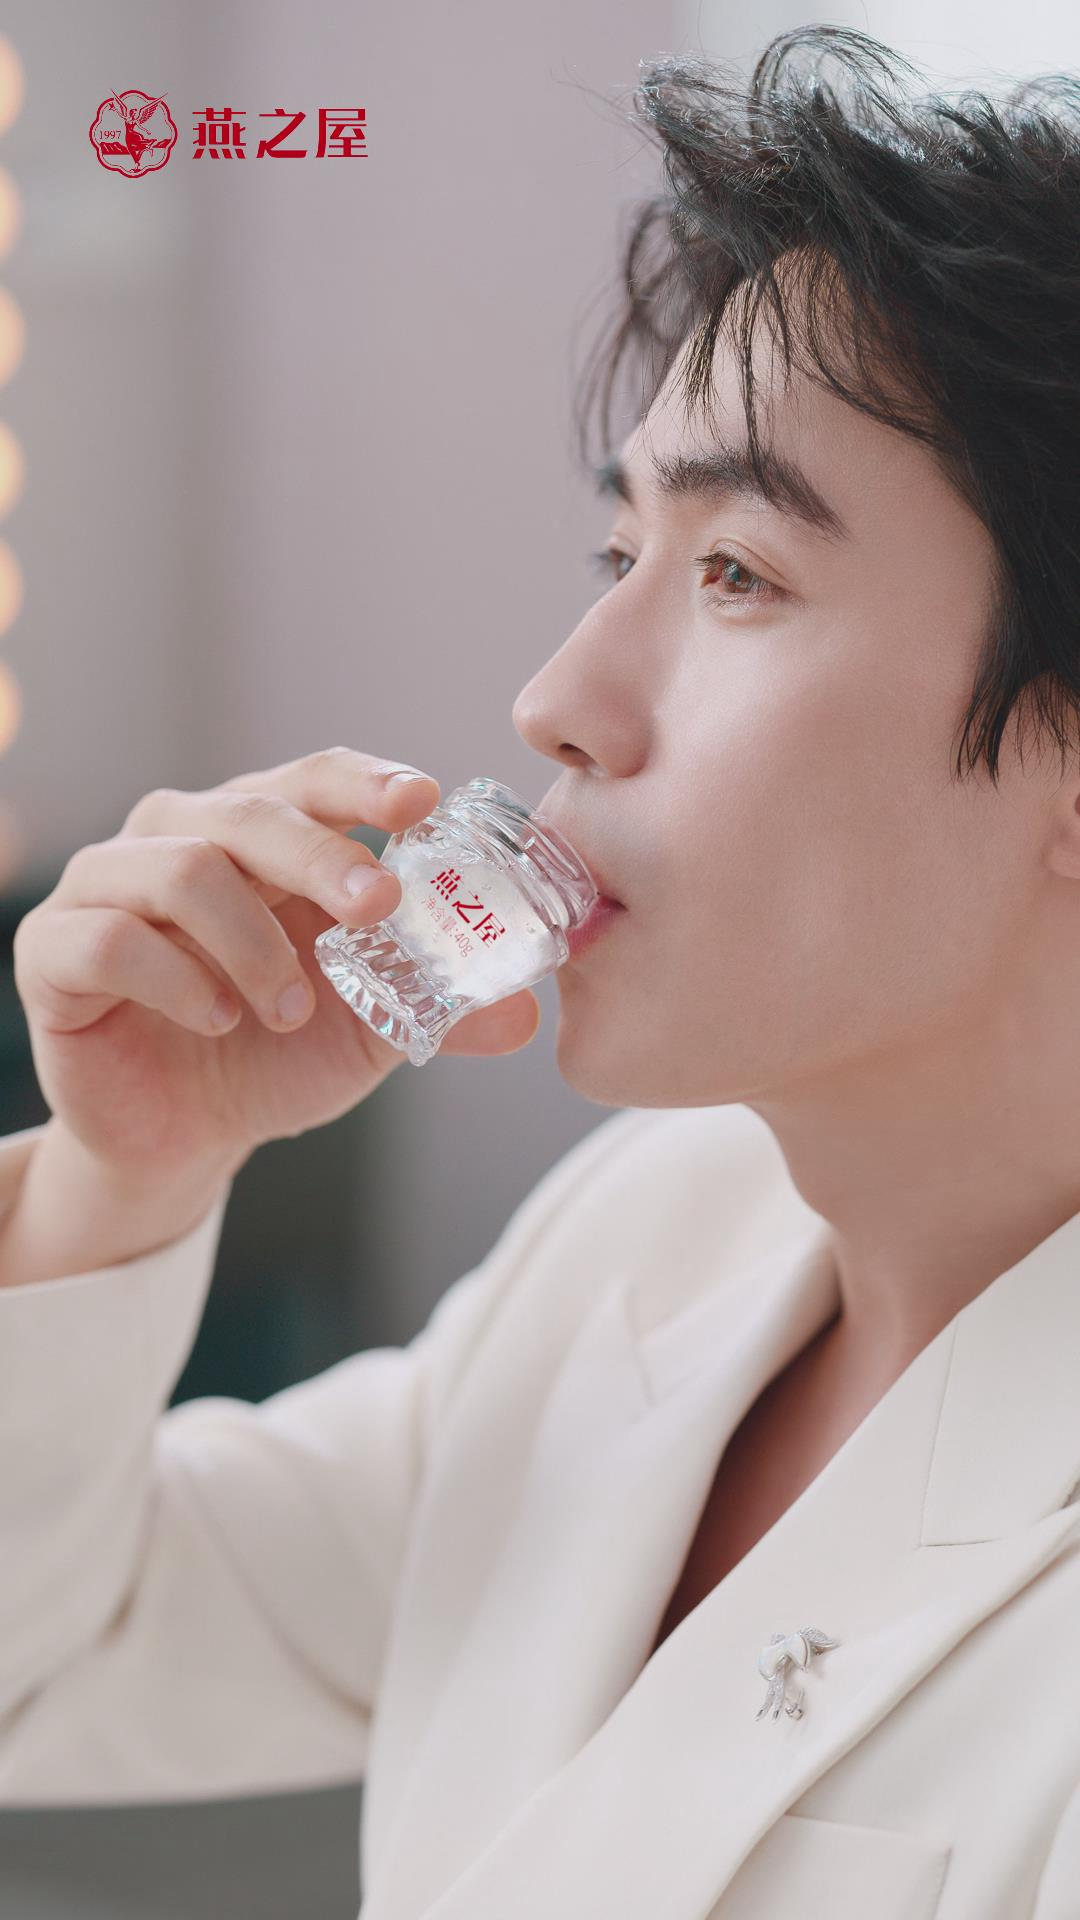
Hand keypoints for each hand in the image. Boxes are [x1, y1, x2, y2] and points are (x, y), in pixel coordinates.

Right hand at [13, 747, 541, 1182]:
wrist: (185, 1140)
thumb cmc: (274, 1056)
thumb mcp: (372, 1030)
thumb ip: (444, 1008)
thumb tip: (527, 1008)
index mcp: (258, 837)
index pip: (311, 779)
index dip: (363, 781)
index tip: (420, 801)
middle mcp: (178, 838)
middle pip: (249, 812)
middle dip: (322, 856)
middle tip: (376, 911)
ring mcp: (109, 886)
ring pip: (181, 869)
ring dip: (252, 942)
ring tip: (288, 1011)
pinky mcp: (55, 950)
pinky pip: (108, 939)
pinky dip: (177, 979)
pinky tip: (219, 1020)